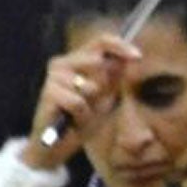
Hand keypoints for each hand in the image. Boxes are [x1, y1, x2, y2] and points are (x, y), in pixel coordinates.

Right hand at [22, 33, 141, 169]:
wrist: (58, 144)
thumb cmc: (82, 117)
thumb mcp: (106, 95)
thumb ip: (114, 76)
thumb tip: (129, 58)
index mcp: (78, 60)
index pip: (101, 41)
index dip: (120, 46)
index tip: (138, 56)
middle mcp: (63, 63)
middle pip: (96, 59)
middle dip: (104, 84)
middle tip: (94, 102)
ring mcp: (54, 77)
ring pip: (90, 86)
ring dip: (91, 105)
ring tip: (80, 113)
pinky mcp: (48, 93)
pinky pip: (78, 103)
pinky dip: (81, 115)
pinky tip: (71, 119)